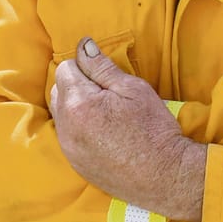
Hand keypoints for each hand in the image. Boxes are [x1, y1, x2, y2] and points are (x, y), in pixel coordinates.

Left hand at [50, 38, 202, 219]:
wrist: (164, 176)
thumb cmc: (153, 129)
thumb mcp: (133, 89)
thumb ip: (102, 67)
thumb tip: (83, 45)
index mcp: (79, 104)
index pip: (65, 69)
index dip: (85, 67)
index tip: (105, 76)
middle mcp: (67, 127)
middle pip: (58, 90)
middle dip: (77, 85)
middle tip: (107, 93)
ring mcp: (69, 148)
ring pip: (60, 114)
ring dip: (75, 106)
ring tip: (105, 112)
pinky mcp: (75, 163)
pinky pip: (67, 135)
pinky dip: (79, 128)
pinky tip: (103, 132)